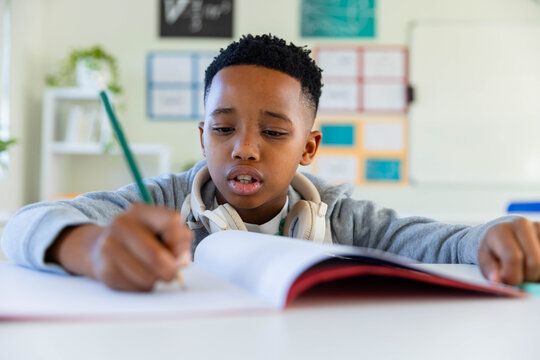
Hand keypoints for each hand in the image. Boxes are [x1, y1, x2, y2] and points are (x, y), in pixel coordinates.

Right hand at [47, 203, 192, 291]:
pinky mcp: (104, 269)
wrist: (99, 246)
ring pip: (146, 276)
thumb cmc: (140, 238)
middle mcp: (121, 224)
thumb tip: (182, 260)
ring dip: (155, 280)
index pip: (171, 221)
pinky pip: (134, 287)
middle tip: (172, 272)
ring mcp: (109, 246)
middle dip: (170, 270)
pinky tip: (137, 276)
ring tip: (151, 272)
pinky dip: (141, 287)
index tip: (181, 254)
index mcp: (140, 211)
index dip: (181, 242)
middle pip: (156, 255)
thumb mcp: (161, 229)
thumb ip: (180, 240)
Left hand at [478, 217, 539, 284]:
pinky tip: (536, 265)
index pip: (513, 257)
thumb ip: (490, 270)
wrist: (505, 234)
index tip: (509, 283)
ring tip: (527, 270)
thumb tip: (497, 281)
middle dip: (528, 277)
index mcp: (501, 231)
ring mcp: (538, 226)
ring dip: (538, 274)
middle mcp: (521, 224)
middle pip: (534, 262)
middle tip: (520, 277)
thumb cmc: (494, 250)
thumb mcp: (485, 260)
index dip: (513, 276)